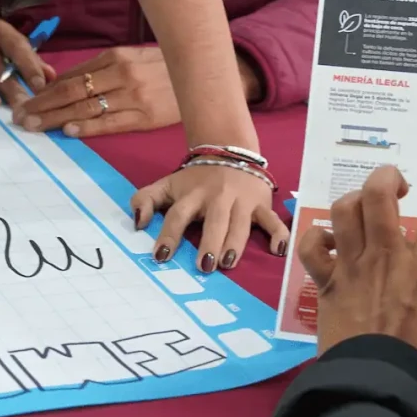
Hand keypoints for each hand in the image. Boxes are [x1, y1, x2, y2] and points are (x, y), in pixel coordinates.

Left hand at [14, 46, 177, 136]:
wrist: (205, 77)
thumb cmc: (163, 69)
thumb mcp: (132, 58)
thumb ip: (100, 69)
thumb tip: (63, 82)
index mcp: (116, 57)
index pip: (72, 76)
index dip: (45, 90)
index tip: (24, 100)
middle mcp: (122, 74)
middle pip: (73, 91)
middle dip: (43, 104)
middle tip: (20, 116)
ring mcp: (134, 95)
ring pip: (86, 107)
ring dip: (56, 117)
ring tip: (34, 125)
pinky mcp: (146, 116)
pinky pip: (111, 122)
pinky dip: (88, 125)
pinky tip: (68, 129)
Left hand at [130, 162, 289, 272]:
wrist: (228, 151)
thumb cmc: (194, 180)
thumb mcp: (167, 184)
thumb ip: (145, 199)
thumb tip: (137, 224)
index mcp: (192, 194)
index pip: (178, 215)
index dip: (169, 235)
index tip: (162, 256)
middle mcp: (218, 197)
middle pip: (214, 221)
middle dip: (209, 242)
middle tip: (205, 266)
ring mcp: (242, 200)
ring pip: (240, 223)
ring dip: (235, 243)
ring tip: (228, 263)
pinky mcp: (261, 203)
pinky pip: (272, 220)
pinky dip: (278, 234)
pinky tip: (278, 251)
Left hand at [300, 149, 416, 378]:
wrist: (378, 385)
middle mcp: (386, 257)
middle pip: (378, 195)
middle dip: (387, 177)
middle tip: (399, 186)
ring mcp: (353, 267)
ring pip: (344, 211)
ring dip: (354, 200)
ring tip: (367, 209)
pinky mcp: (327, 282)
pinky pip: (312, 246)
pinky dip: (317, 236)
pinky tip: (331, 241)